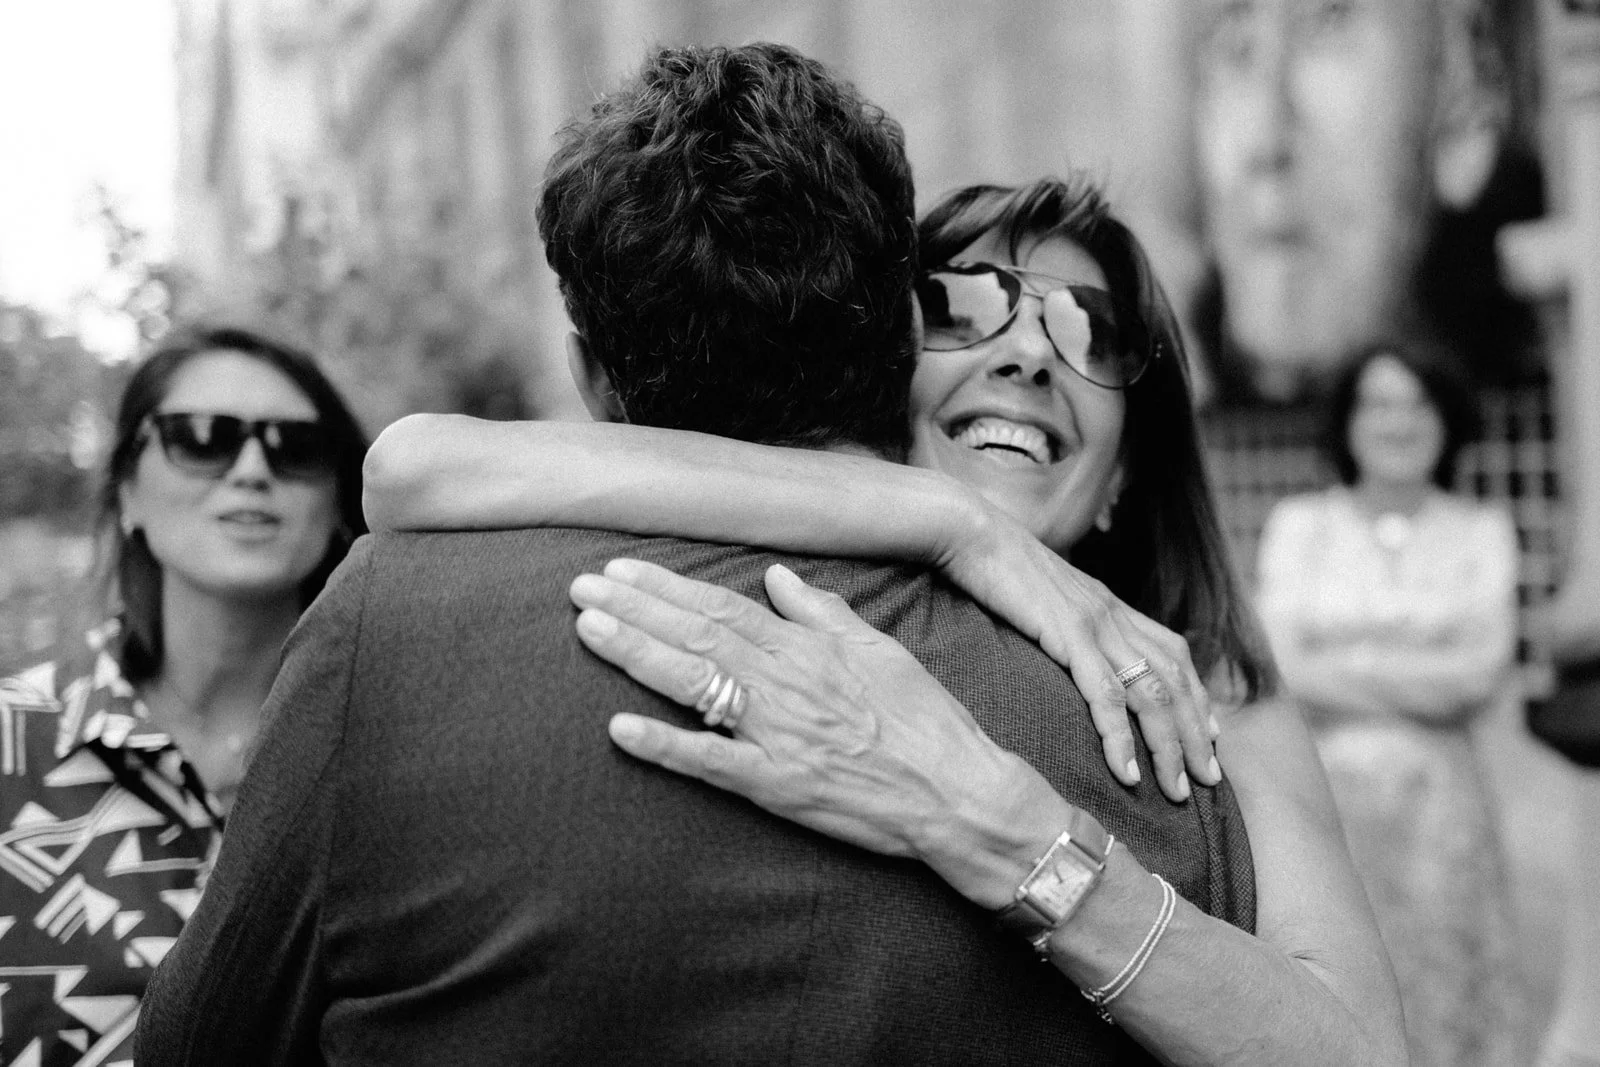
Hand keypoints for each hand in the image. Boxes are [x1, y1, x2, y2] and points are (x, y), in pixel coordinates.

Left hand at [570, 558, 1074, 908]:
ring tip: (588, 631)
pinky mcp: (777, 786)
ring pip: (695, 683)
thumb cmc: (925, 720)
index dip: (667, 587)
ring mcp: (777, 734)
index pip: (723, 607)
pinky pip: (711, 764)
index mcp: (807, 648)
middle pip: (696, 635)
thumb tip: (778, 575)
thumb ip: (823, 611)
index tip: (621, 570)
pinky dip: (664, 746)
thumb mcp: (880, 649)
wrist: (959, 790)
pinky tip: (620, 731)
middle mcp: (785, 682)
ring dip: (636, 654)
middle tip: (580, 588)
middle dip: (634, 609)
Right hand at [936, 503, 1219, 799]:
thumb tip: (1066, 653)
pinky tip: (1127, 772)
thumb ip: (1065, 624)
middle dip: (1197, 735)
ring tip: (1176, 791)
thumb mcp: (1043, 598)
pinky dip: (1121, 737)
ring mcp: (1096, 624)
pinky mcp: (1070, 633)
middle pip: (1176, 681)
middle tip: (1207, 781)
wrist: (970, 533)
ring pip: (1153, 693)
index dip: (1197, 697)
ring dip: (1170, 747)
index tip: (1210, 737)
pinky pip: (1106, 694)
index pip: (1174, 655)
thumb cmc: (993, 567)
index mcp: (1111, 606)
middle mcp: (1115, 615)